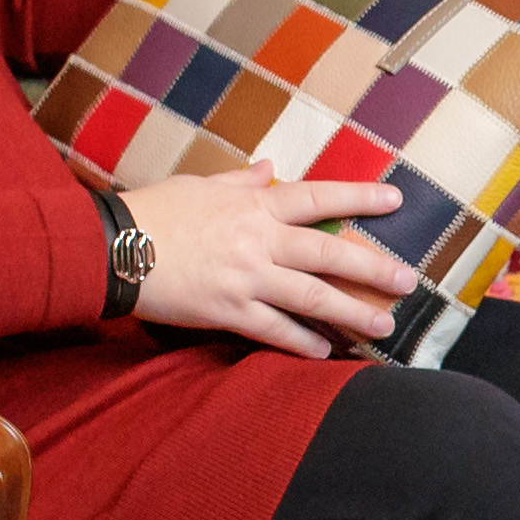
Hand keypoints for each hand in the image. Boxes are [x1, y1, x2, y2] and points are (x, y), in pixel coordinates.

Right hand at [123, 169, 413, 358]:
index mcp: (254, 205)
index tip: (396, 199)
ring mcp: (246, 277)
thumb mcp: (198, 186)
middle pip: (328, 252)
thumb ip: (240, 182)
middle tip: (406, 281)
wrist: (112, 247)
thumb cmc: (152, 212)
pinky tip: (325, 353)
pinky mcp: (227, 310)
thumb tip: (269, 166)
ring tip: (383, 325)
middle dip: (372, 267)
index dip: (359, 196)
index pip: (318, 196)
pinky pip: (275, 330)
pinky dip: (302, 342)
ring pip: (311, 296)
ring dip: (351, 312)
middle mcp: (258, 240)